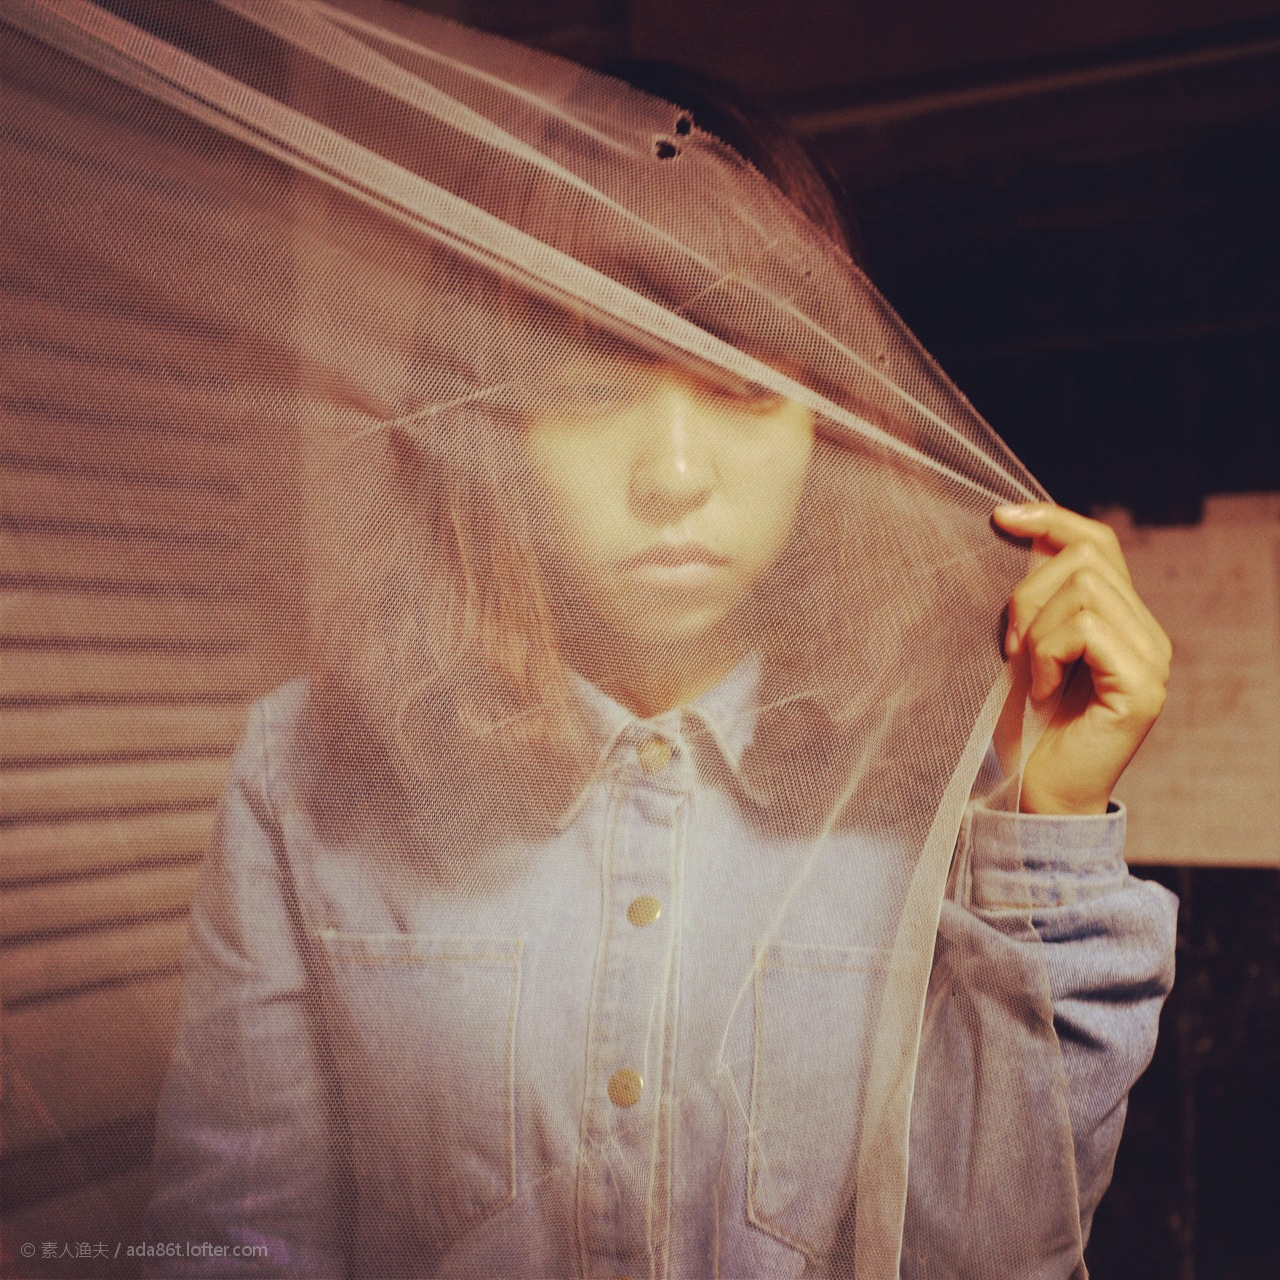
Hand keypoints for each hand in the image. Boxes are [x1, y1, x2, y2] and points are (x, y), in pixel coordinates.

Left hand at [992, 503, 1171, 814]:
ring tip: (1027, 674)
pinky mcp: (1142, 686)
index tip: (998, 518)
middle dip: (1027, 594)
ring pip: (1083, 590)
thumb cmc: (1022, 725)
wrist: (1035, 794)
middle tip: (1009, 648)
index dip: (1050, 519)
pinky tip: (1040, 692)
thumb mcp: (1021, 646)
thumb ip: (1034, 598)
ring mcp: (1152, 659)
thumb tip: (1014, 530)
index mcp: (1121, 617)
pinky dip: (1047, 656)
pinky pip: (1085, 630)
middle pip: (1084, 559)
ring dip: (1034, 630)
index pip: (1097, 542)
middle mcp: (1147, 632)